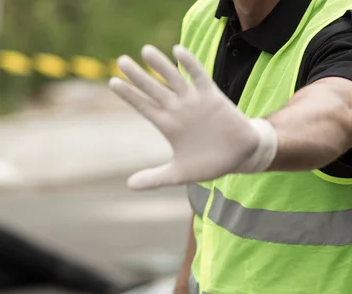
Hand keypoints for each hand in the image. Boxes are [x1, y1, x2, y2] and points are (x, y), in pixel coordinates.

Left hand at [109, 45, 276, 188]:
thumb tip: (129, 185)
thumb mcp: (177, 174)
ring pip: (174, 78)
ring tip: (145, 51)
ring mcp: (194, 102)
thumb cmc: (207, 163)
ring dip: (160, 65)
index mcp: (168, 125)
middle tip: (120, 61)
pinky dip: (189, 65)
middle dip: (138, 76)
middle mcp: (178, 110)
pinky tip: (178, 51)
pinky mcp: (213, 98)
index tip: (113, 82)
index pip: (144, 106)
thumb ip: (154, 178)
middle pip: (153, 89)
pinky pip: (199, 77)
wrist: (238, 156)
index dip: (129, 95)